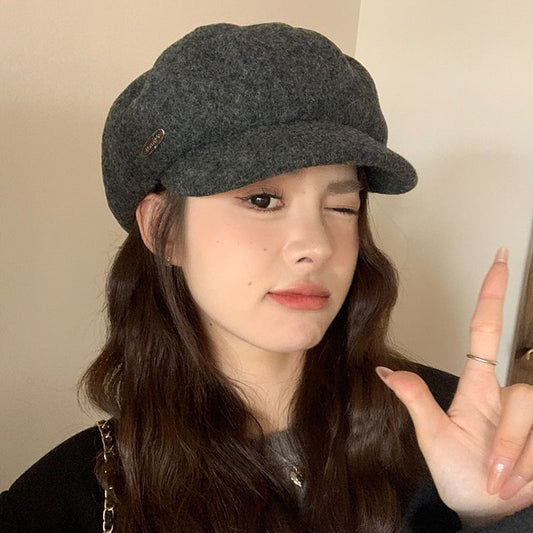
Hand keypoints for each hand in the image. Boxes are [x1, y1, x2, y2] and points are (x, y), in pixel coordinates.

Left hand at [377, 248, 532, 525]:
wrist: (488, 515)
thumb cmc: (460, 477)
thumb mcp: (435, 440)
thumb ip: (416, 402)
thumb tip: (382, 370)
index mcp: (478, 388)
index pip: (486, 330)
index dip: (492, 295)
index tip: (498, 259)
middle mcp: (509, 395)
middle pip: (522, 394)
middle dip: (507, 440)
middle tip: (491, 474)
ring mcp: (531, 417)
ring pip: (532, 419)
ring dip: (516, 459)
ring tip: (501, 482)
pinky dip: (528, 466)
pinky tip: (522, 484)